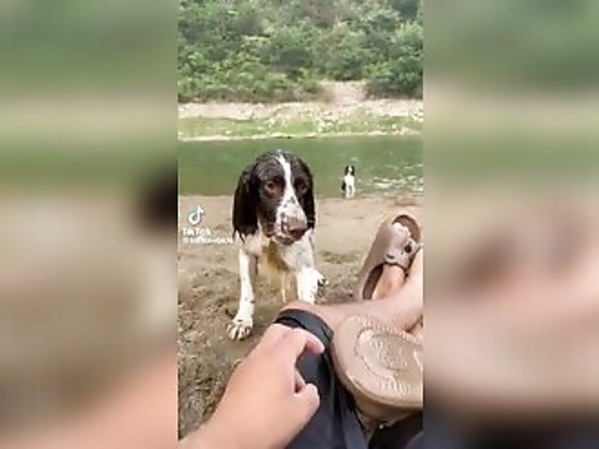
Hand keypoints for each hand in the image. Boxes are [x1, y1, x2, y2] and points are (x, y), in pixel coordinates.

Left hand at [184, 324, 323, 448]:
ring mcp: (245, 366)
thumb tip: (310, 391)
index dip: (312, 340)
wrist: (229, 439)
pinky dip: (269, 369)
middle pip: (278, 332)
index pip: (297, 335)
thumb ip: (312, 395)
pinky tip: (274, 393)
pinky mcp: (237, 379)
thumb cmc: (263, 424)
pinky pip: (256, 364)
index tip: (319, 350)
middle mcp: (259, 356)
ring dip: (282, 358)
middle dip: (294, 338)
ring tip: (291, 385)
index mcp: (278, 357)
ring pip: (266, 348)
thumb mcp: (301, 412)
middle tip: (305, 352)